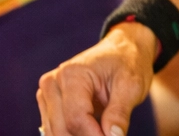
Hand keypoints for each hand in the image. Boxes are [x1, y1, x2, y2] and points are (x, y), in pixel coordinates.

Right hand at [39, 24, 155, 135]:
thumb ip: (119, 113)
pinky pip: (55, 130)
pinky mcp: (49, 103)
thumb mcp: (132, 85)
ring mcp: (47, 93)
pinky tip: (93, 131)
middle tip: (111, 135)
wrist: (122, 51)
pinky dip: (73, 135)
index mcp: (73, 74)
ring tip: (104, 131)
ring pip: (57, 133)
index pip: (76, 118)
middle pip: (63, 129)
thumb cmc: (127, 64)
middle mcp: (53, 82)